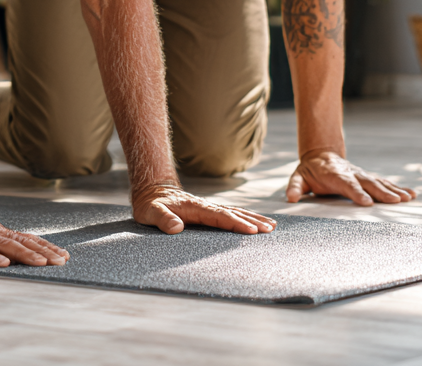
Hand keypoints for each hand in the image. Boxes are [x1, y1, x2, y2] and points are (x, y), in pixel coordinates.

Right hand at [0, 207, 69, 266]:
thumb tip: (20, 258)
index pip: (27, 239)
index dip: (46, 247)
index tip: (64, 256)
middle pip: (23, 241)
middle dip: (44, 252)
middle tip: (61, 261)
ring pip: (6, 245)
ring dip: (25, 254)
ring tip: (41, 263)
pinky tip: (3, 264)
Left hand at [132, 184, 275, 234]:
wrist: (151, 190)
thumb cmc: (150, 204)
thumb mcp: (151, 211)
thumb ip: (163, 218)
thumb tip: (176, 228)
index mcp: (195, 208)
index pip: (220, 216)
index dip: (236, 224)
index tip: (251, 230)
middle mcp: (205, 206)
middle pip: (233, 213)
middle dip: (252, 221)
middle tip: (270, 229)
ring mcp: (208, 208)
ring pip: (235, 212)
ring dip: (253, 218)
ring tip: (271, 225)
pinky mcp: (208, 211)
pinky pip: (230, 214)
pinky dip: (244, 217)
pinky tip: (254, 222)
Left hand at [286, 150, 416, 204]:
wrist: (321, 155)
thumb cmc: (310, 171)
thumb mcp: (299, 177)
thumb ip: (295, 187)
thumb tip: (291, 198)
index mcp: (335, 175)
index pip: (346, 184)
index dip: (356, 192)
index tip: (366, 203)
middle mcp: (351, 173)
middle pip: (367, 183)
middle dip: (381, 192)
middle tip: (395, 202)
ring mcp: (361, 175)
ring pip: (379, 182)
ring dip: (394, 190)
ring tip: (407, 199)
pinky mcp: (368, 178)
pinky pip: (384, 182)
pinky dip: (398, 188)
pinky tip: (412, 194)